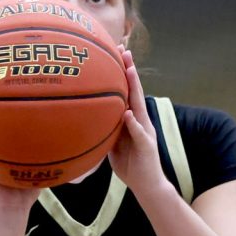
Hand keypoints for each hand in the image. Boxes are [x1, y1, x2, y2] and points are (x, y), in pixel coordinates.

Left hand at [107, 46, 166, 194]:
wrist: (146, 185)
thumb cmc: (129, 163)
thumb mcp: (113, 142)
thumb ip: (106, 127)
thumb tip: (88, 116)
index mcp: (133, 118)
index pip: (127, 91)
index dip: (123, 72)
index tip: (115, 53)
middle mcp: (142, 120)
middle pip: (135, 91)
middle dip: (130, 70)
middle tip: (124, 50)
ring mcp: (146, 131)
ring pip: (140, 106)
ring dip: (135, 88)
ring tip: (129, 70)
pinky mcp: (146, 145)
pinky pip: (138, 133)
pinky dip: (133, 123)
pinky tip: (127, 113)